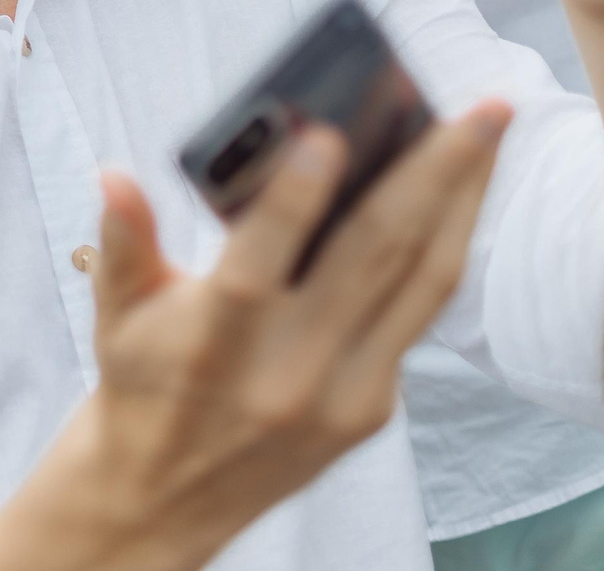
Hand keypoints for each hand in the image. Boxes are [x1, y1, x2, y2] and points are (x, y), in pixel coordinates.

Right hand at [17, 107, 505, 570]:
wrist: (164, 493)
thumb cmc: (142, 383)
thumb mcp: (116, 313)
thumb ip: (124, 242)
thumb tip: (115, 177)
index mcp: (214, 342)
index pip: (259, 262)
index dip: (291, 199)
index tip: (326, 135)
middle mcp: (288, 371)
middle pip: (373, 257)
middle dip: (431, 173)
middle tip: (475, 110)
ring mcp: (342, 393)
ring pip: (419, 283)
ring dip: (461, 202)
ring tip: (488, 136)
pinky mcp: (373, 408)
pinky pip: (420, 314)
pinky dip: (445, 248)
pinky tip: (458, 198)